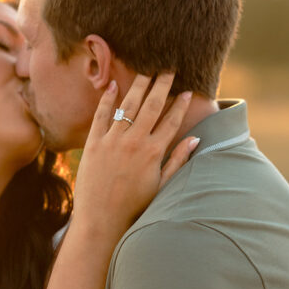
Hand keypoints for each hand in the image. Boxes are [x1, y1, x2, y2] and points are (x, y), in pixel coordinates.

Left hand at [72, 73, 198, 247]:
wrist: (101, 220)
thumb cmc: (134, 207)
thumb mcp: (161, 186)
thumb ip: (178, 160)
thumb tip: (195, 138)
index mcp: (153, 152)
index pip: (171, 120)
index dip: (180, 104)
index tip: (187, 90)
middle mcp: (134, 142)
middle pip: (152, 105)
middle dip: (162, 84)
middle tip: (168, 68)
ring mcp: (112, 141)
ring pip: (128, 105)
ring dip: (139, 85)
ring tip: (146, 70)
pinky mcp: (93, 144)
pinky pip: (101, 116)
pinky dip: (107, 99)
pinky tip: (112, 85)